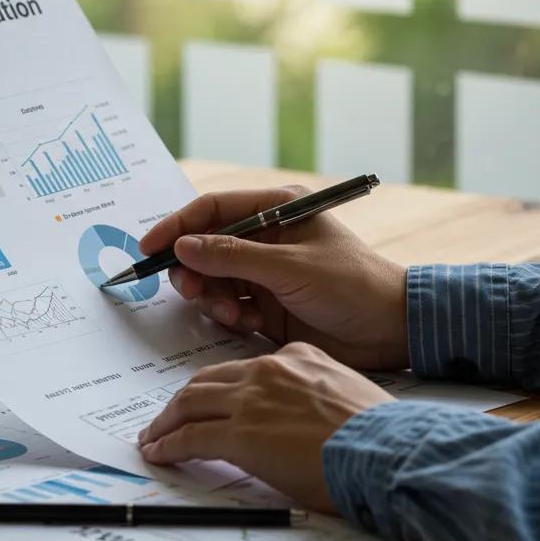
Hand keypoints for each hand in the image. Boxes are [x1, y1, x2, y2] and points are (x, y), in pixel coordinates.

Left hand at [138, 343, 394, 512]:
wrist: (388, 450)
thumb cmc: (380, 433)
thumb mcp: (346, 395)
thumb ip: (315, 396)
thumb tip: (304, 422)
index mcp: (296, 357)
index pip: (242, 369)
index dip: (218, 386)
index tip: (208, 400)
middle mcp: (268, 371)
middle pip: (207, 382)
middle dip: (183, 401)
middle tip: (168, 417)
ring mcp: (251, 401)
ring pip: (190, 404)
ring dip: (166, 422)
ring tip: (154, 436)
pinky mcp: (240, 435)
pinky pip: (190, 438)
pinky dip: (168, 445)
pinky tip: (159, 453)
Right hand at [140, 186, 408, 369]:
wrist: (390, 331)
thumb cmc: (352, 285)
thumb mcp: (290, 268)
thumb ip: (233, 257)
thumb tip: (182, 246)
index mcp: (278, 209)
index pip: (213, 209)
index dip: (177, 226)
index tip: (148, 248)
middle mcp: (267, 237)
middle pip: (206, 246)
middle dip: (193, 269)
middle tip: (190, 290)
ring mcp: (265, 272)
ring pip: (213, 279)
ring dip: (212, 297)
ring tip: (230, 313)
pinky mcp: (267, 304)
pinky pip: (228, 305)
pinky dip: (228, 315)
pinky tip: (247, 323)